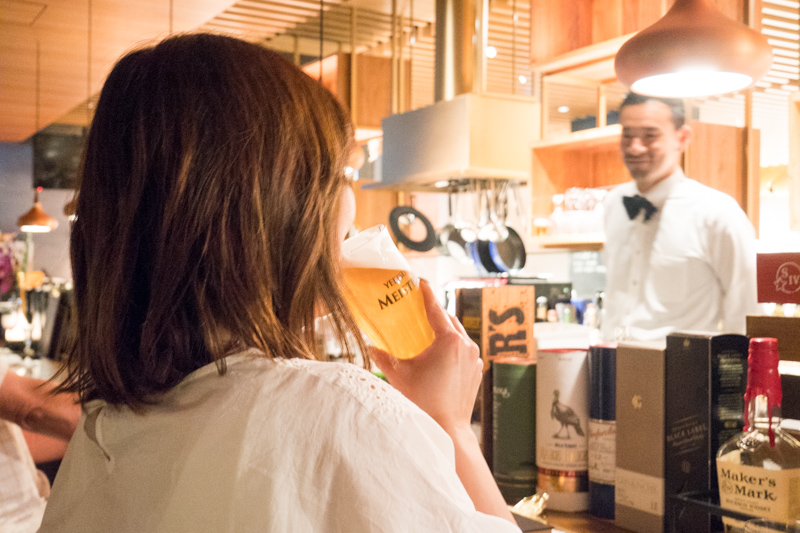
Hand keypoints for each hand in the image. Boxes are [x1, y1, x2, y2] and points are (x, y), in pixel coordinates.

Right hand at [370, 280, 482, 432]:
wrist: (447, 427)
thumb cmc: (423, 401)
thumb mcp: (399, 375)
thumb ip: (384, 357)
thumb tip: (371, 346)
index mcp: (449, 341)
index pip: (436, 309)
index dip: (427, 294)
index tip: (420, 282)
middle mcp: (466, 345)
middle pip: (449, 320)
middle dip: (435, 312)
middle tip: (419, 308)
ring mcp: (474, 358)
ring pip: (459, 334)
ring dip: (445, 330)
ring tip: (428, 331)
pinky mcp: (477, 370)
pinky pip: (465, 349)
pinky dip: (452, 346)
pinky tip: (439, 353)